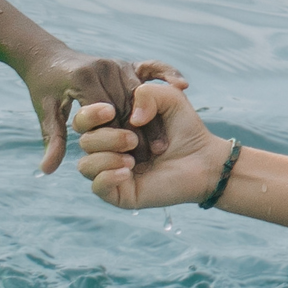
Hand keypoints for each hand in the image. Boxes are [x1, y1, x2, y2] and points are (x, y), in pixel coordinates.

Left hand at [23, 51, 186, 172]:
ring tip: (160, 145)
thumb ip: (54, 139)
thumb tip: (47, 169)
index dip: (116, 137)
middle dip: (138, 133)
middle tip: (148, 158)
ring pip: (141, 94)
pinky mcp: (127, 60)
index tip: (126, 160)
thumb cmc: (45, 89)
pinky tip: (182, 85)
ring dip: (152, 119)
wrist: (47, 56)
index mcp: (82, 79)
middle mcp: (102, 67)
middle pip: (127, 105)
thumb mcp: (46, 113)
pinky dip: (168, 73)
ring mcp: (117, 62)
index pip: (106, 112)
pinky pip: (153, 67)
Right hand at [74, 78, 231, 210]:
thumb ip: (147, 93)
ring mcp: (111, 172)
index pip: (84, 120)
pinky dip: (108, 176)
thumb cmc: (185, 128)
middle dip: (105, 136)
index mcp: (113, 125)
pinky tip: (128, 171)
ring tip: (132, 159)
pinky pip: (96, 186)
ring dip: (106, 158)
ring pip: (85, 165)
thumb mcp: (170, 98)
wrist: (204, 159)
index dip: (90, 114)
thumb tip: (131, 119)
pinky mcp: (119, 193)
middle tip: (133, 139)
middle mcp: (108, 148)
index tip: (111, 110)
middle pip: (83, 140)